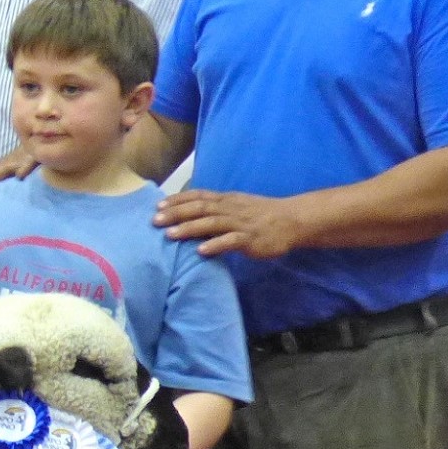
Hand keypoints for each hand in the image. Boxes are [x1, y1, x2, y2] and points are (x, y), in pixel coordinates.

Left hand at [155, 189, 306, 258]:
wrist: (292, 220)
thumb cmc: (261, 215)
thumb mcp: (237, 206)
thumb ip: (215, 209)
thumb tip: (190, 213)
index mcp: (226, 200)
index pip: (198, 196)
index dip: (177, 200)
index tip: (157, 205)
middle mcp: (230, 208)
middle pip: (200, 208)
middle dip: (176, 214)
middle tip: (155, 220)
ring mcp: (240, 223)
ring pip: (211, 223)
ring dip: (189, 229)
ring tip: (170, 235)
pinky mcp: (250, 238)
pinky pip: (231, 241)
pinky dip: (215, 245)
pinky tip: (200, 252)